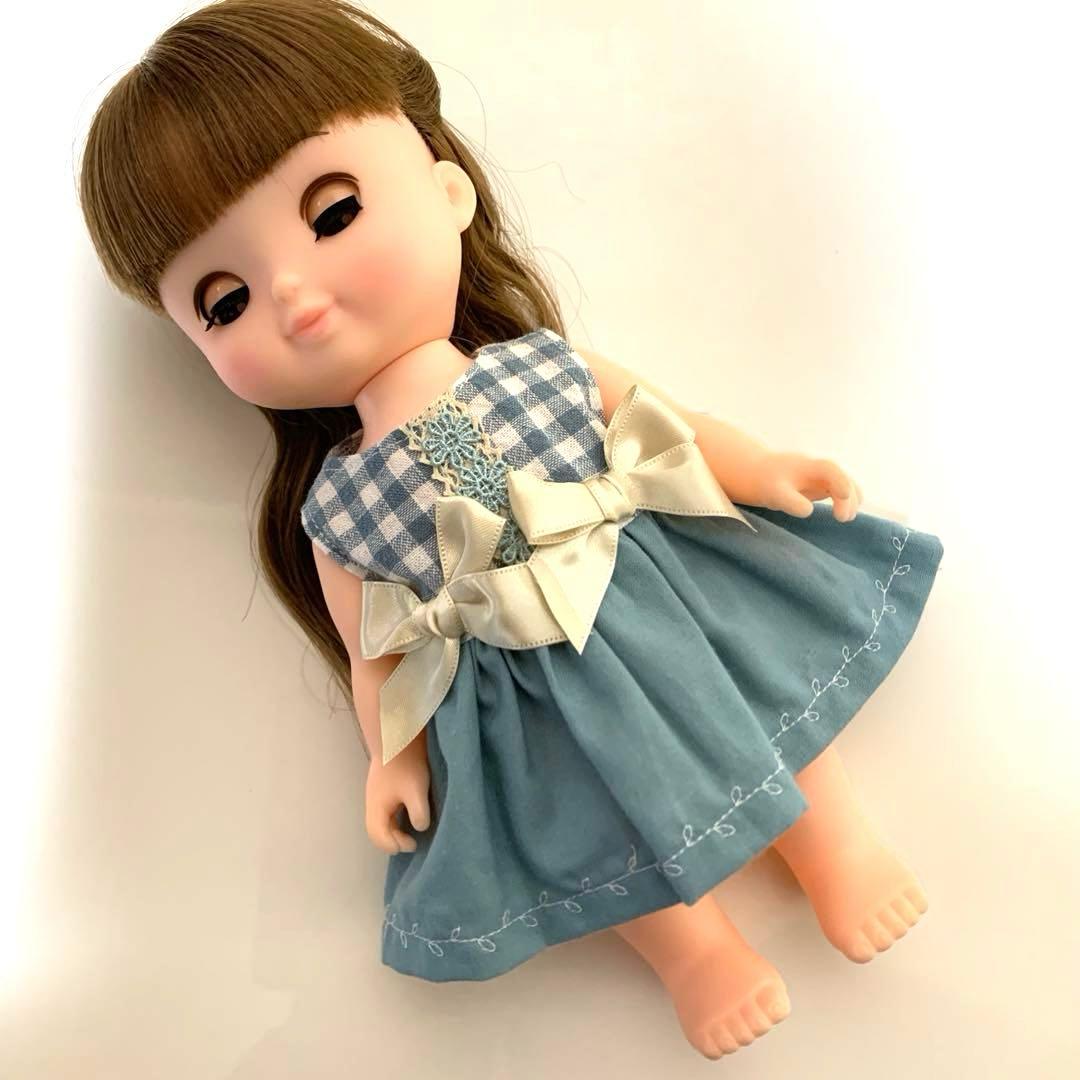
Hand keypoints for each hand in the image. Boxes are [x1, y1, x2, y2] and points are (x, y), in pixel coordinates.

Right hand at [365, 735, 431, 854]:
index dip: (395, 845)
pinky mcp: (382, 784)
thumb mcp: (416, 791)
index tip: (413, 844)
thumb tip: (420, 828)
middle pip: (376, 830)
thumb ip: (418, 813)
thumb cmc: (406, 765)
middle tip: (411, 842)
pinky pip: (384, 809)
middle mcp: (371, 802)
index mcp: (376, 808)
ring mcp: (375, 793)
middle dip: (392, 840)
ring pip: (379, 819)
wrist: (398, 734)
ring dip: (393, 829)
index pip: (379, 836)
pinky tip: (408, 812)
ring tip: (410, 830)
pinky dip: (394, 818)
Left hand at [749, 451, 862, 520]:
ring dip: (850, 499)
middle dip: (847, 496)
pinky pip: (840, 490)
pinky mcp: (822, 485)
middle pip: (842, 477)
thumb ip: (791, 501)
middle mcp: (818, 468)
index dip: (840, 480)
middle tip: (842, 519)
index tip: (844, 495)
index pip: (829, 468)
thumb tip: (809, 511)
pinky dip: (846, 501)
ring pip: (845, 483)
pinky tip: (844, 514)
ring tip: (846, 518)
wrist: (759, 474)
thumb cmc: (766, 484)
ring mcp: (822, 476)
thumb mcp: (774, 494)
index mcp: (806, 466)